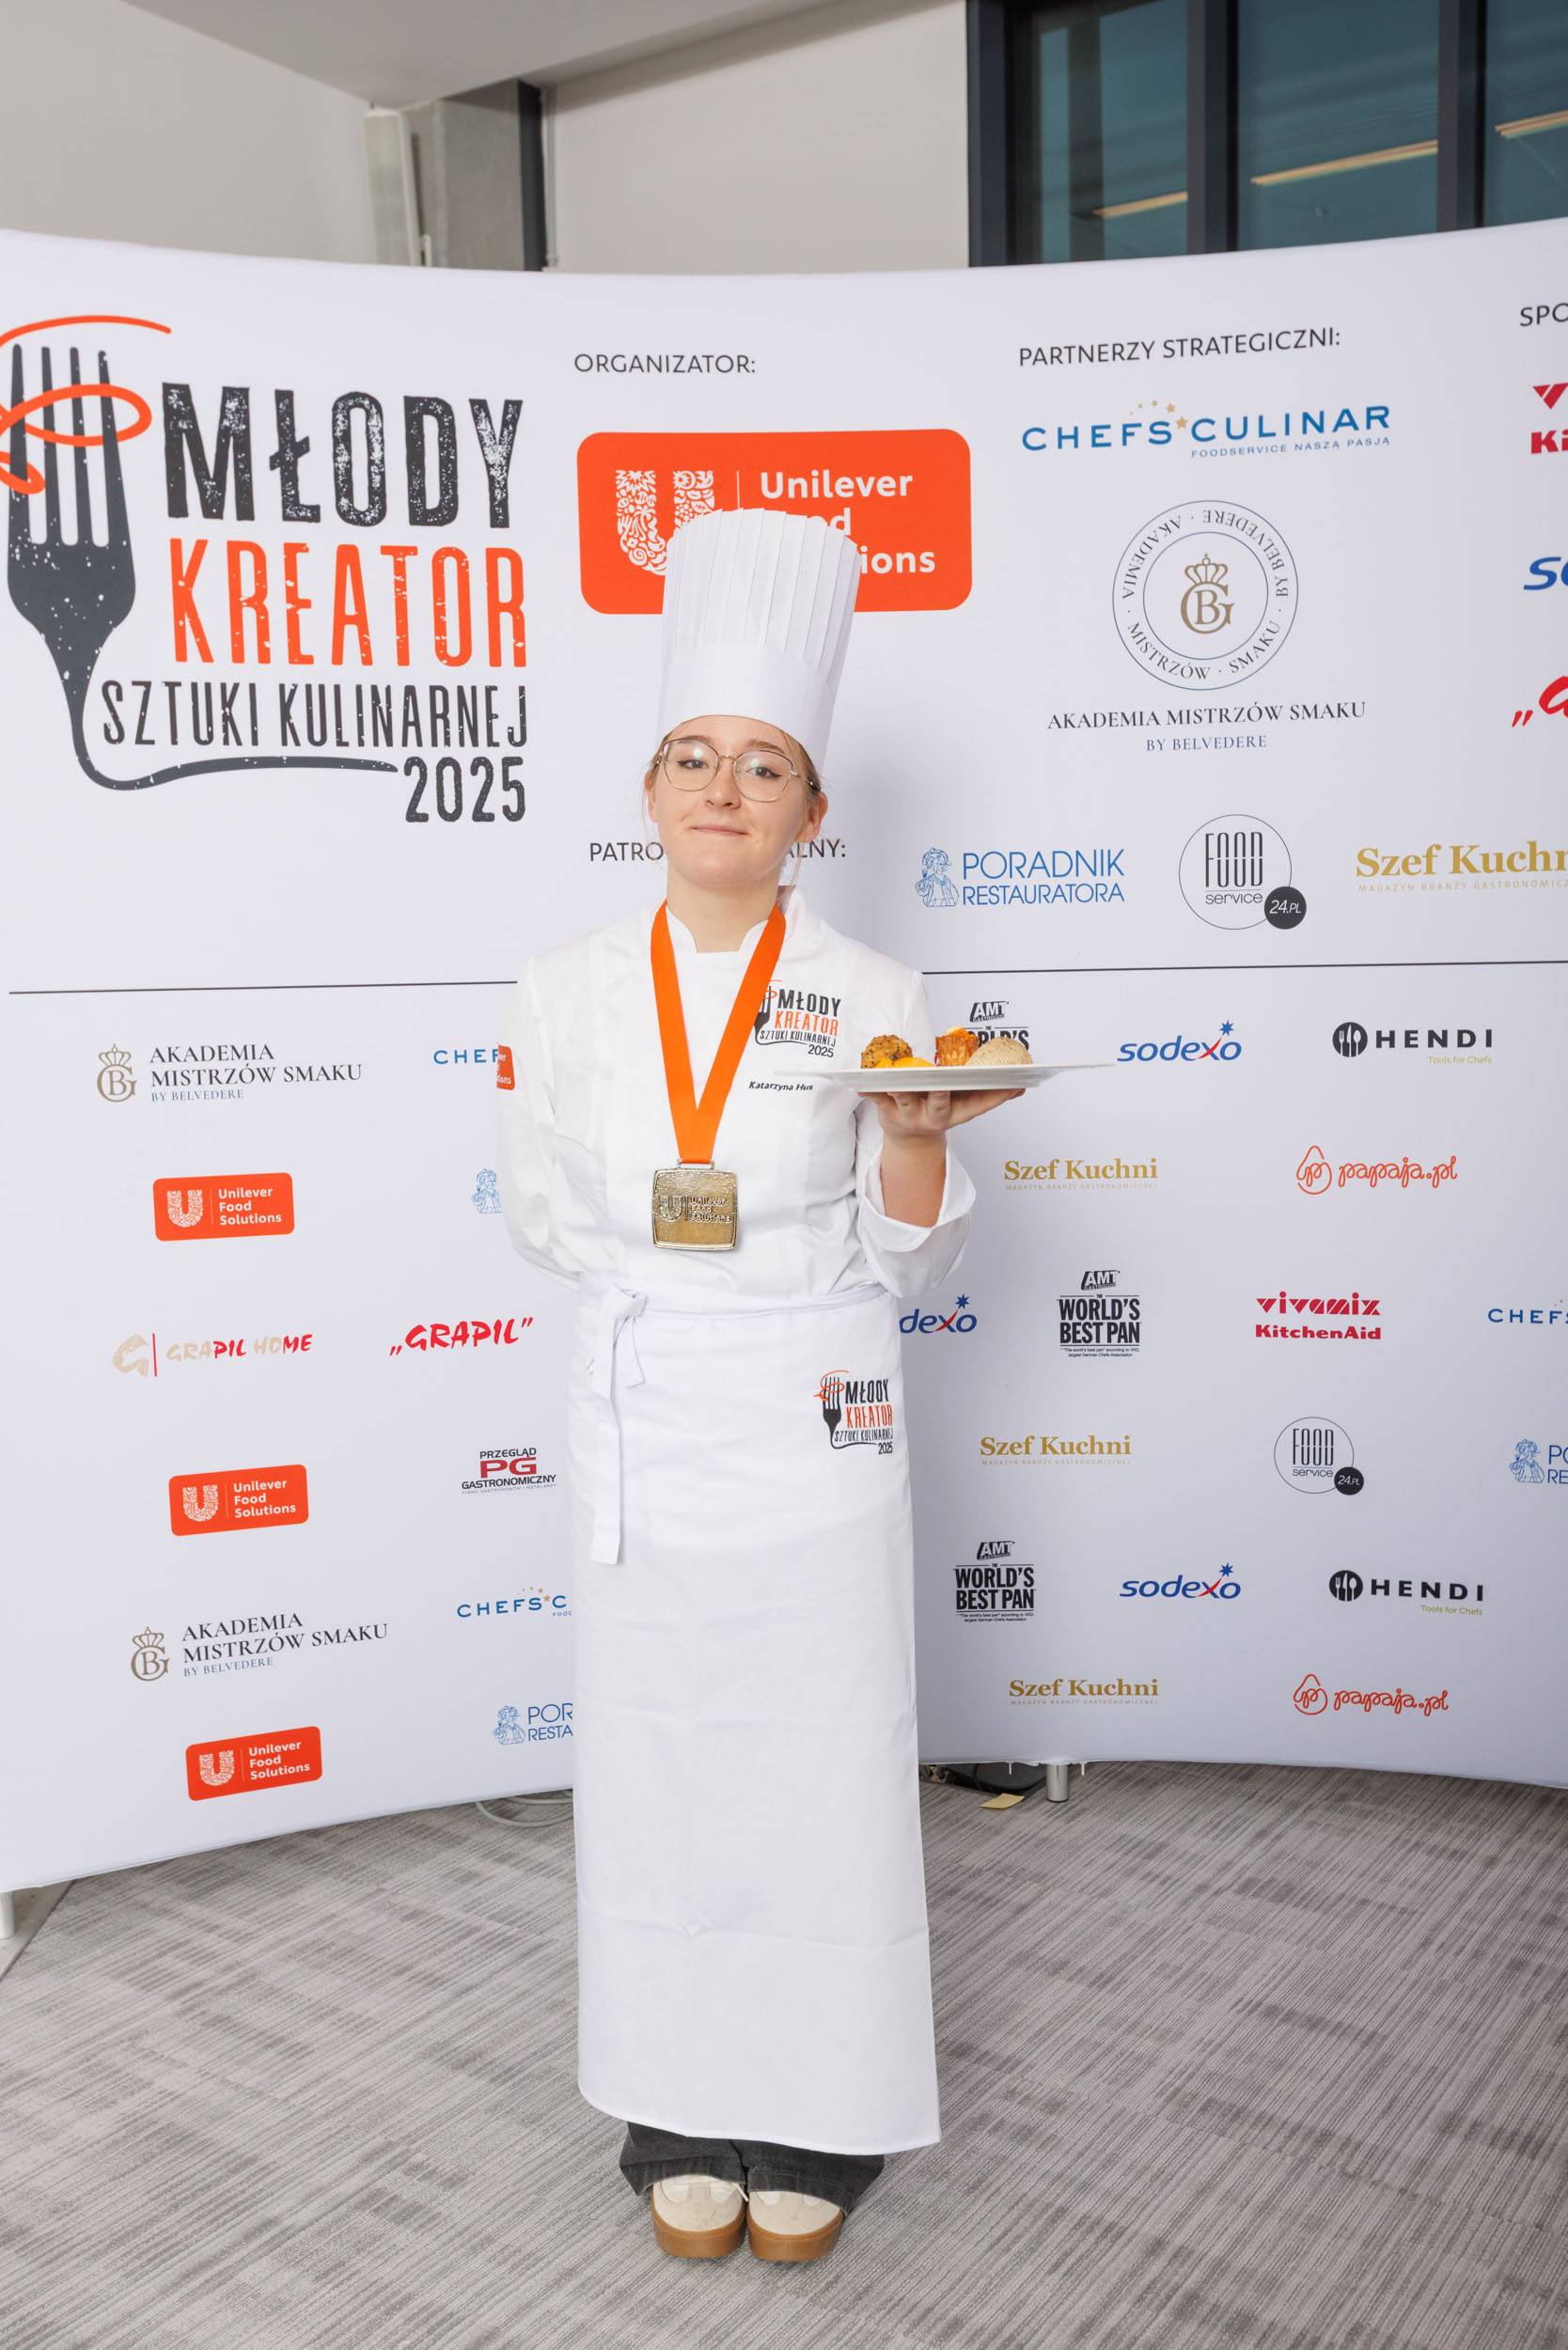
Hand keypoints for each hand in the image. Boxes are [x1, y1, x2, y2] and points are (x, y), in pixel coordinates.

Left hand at [859, 1084, 1024, 1226]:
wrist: (908, 1141)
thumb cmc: (939, 1111)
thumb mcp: (963, 1107)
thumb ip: (986, 1094)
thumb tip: (1021, 1086)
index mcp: (956, 1113)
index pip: (980, 1104)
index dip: (996, 1096)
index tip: (1012, 1084)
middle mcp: (935, 1117)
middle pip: (941, 1104)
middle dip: (941, 1094)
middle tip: (942, 1084)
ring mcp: (911, 1116)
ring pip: (907, 1100)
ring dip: (902, 1090)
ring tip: (898, 1080)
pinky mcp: (888, 1113)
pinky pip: (878, 1100)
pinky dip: (869, 1091)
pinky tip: (861, 1083)